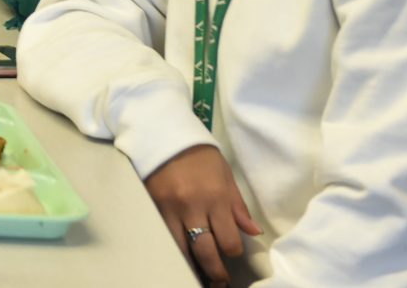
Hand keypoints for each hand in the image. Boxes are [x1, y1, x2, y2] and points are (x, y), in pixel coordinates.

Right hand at [143, 145, 262, 287]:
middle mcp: (193, 206)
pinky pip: (165, 235)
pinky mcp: (154, 206)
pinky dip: (174, 247)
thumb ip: (238, 206)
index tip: (232, 251)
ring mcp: (170, 208)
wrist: (163, 133)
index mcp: (216, 197)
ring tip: (199, 273)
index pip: (229, 241)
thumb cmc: (199, 153)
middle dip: (215, 271)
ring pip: (182, 249)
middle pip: (206, 252)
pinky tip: (181, 254)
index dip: (233, 251)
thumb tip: (253, 231)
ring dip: (192, 264)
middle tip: (219, 280)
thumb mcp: (225, 175)